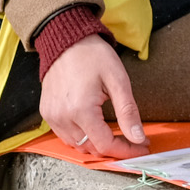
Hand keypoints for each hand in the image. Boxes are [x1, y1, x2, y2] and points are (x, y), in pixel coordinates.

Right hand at [40, 35, 149, 158]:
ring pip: (78, 146)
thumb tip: (138, 138)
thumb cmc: (92, 55)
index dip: (126, 150)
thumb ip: (128, 112)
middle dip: (114, 149)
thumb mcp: (118, 81)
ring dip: (97, 145)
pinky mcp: (47, 113)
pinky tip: (93, 127)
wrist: (65, 39)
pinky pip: (65, 136)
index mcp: (81, 110)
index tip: (141, 147)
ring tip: (114, 134)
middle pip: (92, 149)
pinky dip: (81, 137)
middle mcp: (63, 117)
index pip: (106, 145)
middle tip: (132, 140)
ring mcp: (52, 116)